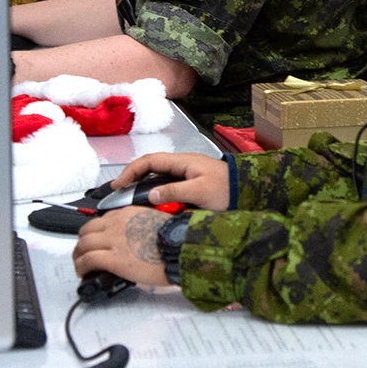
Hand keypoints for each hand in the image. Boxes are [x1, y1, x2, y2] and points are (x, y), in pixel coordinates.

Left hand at [73, 206, 170, 287]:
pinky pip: (87, 260)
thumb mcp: (155, 222)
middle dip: (83, 243)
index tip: (96, 241)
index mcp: (127, 213)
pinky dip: (81, 267)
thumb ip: (139, 226)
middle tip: (84, 253)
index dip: (95, 233)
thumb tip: (134, 239)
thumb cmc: (174, 239)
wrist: (180, 249)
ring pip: (83, 245)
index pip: (101, 220)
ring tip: (81, 265)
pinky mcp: (113, 258)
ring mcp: (113, 240)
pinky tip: (83, 273)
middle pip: (87, 230)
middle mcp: (116, 223)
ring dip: (79, 256)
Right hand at [113, 152, 229, 210]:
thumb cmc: (228, 189)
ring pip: (157, 178)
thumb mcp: (200, 191)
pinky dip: (155, 194)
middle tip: (119, 196)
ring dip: (143, 187)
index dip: (130, 171)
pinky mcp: (190, 184)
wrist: (249, 192)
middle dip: (132, 179)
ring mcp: (185, 174)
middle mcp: (181, 165)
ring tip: (130, 202)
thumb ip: (174, 192)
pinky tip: (150, 206)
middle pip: (150, 168)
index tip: (118, 185)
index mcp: (182, 162)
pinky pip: (166, 186)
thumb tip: (150, 194)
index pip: (149, 161)